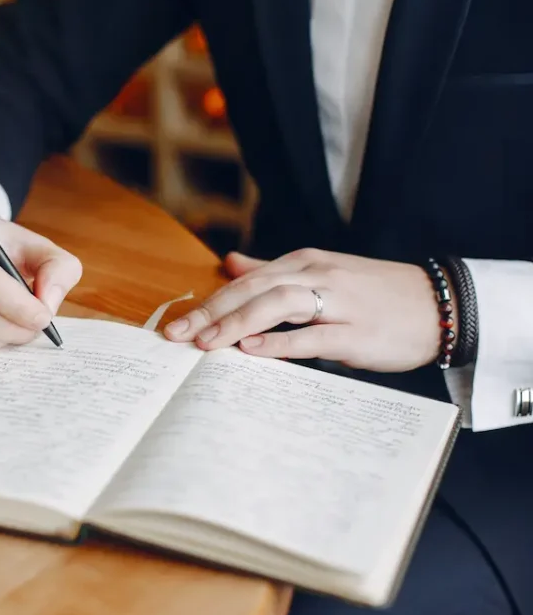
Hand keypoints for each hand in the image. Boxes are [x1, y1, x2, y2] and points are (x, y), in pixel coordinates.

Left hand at [163, 248, 448, 372]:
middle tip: (175, 336)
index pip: (245, 281)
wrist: (439, 305)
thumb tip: (230, 263)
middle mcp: (316, 275)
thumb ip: (272, 271)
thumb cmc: (372, 295)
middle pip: (252, 290)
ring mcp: (337, 302)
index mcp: (303, 263)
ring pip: (277, 305)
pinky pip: (312, 335)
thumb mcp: (320, 274)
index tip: (174, 325)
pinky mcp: (355, 332)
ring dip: (237, 323)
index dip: (208, 302)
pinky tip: (251, 351)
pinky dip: (280, 342)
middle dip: (210, 312)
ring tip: (205, 343)